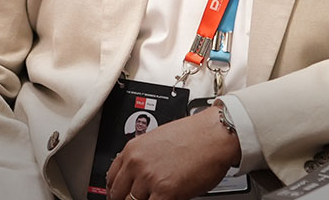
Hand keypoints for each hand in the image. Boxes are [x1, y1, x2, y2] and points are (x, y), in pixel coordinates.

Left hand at [106, 106, 240, 199]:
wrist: (216, 134)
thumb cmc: (195, 134)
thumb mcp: (159, 140)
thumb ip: (145, 156)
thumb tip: (138, 174)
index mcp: (133, 149)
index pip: (111, 178)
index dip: (115, 191)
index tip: (119, 195)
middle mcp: (137, 164)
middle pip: (118, 195)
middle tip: (136, 199)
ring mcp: (149, 179)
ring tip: (155, 197)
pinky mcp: (165, 192)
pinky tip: (164, 199)